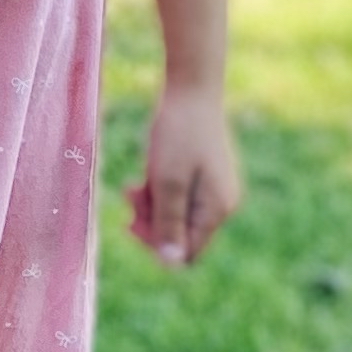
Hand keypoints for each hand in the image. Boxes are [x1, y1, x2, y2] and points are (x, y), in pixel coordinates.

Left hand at [129, 80, 239, 264]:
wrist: (191, 88)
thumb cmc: (178, 133)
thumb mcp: (167, 181)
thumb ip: (169, 223)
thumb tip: (172, 263)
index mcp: (217, 209)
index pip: (188, 252)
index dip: (157, 246)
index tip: (133, 222)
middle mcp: (221, 204)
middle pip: (181, 236)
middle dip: (151, 224)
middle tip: (129, 199)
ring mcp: (213, 190)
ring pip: (175, 217)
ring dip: (150, 208)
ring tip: (133, 187)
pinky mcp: (203, 177)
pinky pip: (177, 199)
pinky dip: (158, 193)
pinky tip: (141, 181)